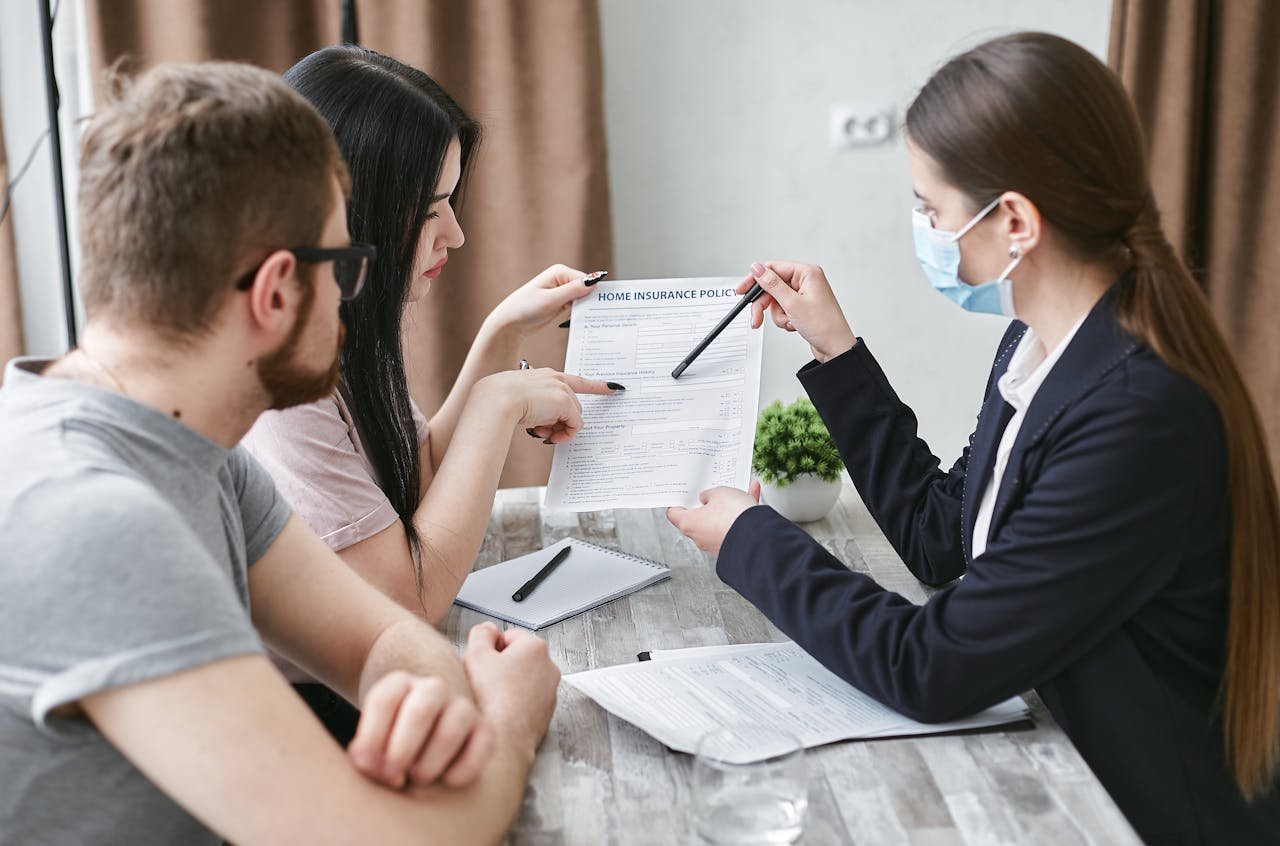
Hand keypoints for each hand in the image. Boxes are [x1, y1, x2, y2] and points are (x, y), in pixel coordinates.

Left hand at [347, 670, 493, 790]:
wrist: (425, 747)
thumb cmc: (390, 749)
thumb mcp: (371, 745)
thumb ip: (364, 754)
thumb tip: (367, 763)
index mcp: (399, 684)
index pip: (383, 701)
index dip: (371, 738)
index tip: (365, 767)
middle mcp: (433, 688)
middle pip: (419, 711)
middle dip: (401, 751)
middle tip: (392, 778)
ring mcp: (462, 706)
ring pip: (450, 731)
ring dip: (430, 764)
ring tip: (417, 779)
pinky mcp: (486, 729)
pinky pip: (483, 745)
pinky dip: (464, 769)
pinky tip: (447, 782)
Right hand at [463, 623, 559, 760]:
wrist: (504, 738)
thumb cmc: (493, 699)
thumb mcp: (476, 655)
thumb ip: (480, 634)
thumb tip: (487, 629)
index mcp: (536, 647)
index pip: (508, 635)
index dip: (490, 647)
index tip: (482, 660)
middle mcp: (549, 667)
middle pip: (517, 656)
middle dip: (500, 664)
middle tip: (483, 678)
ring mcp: (550, 690)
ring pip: (523, 678)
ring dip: (507, 683)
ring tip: (491, 696)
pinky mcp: (546, 711)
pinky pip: (527, 698)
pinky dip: (515, 701)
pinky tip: (500, 709)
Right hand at [478, 368, 618, 442]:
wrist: (496, 399)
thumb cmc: (501, 400)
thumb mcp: (521, 400)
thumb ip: (538, 407)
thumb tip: (546, 424)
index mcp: (545, 375)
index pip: (575, 381)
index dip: (596, 385)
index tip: (614, 387)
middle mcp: (556, 378)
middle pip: (572, 406)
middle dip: (561, 422)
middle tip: (543, 432)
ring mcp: (561, 389)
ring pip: (573, 416)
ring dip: (560, 428)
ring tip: (540, 432)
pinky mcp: (564, 402)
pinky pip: (575, 424)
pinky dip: (565, 433)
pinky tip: (547, 434)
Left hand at [485, 264, 601, 337]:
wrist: (509, 324)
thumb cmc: (525, 309)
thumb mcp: (551, 300)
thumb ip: (573, 290)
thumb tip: (595, 280)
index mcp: (560, 272)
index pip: (587, 280)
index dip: (594, 293)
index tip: (602, 308)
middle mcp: (562, 279)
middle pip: (586, 289)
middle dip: (591, 301)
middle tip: (601, 317)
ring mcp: (561, 291)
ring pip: (583, 299)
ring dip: (586, 309)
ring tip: (593, 321)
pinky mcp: (560, 303)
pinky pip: (576, 306)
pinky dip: (580, 313)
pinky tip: (584, 322)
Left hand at [666, 482, 761, 553]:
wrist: (758, 537)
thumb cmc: (733, 517)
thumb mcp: (719, 493)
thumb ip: (710, 494)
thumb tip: (708, 497)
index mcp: (689, 524)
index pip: (674, 514)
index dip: (677, 503)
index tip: (682, 497)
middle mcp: (700, 537)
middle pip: (698, 518)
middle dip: (707, 505)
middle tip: (713, 493)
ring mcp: (716, 543)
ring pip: (719, 522)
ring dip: (728, 508)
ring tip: (739, 493)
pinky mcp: (733, 545)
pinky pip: (734, 526)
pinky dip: (741, 515)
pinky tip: (751, 499)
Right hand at [738, 261, 856, 362]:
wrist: (836, 348)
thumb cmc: (824, 325)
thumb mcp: (792, 304)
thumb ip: (772, 284)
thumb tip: (757, 268)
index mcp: (807, 273)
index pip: (773, 268)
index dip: (755, 279)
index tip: (742, 290)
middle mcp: (806, 281)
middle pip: (772, 286)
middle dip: (764, 304)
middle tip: (756, 317)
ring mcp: (804, 295)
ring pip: (776, 301)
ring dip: (778, 315)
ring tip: (788, 322)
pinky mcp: (802, 307)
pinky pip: (783, 310)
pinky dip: (784, 319)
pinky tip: (793, 325)